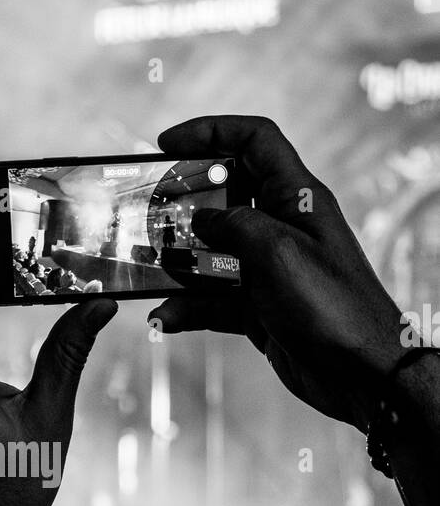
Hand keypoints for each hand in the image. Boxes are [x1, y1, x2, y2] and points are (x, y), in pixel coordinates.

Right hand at [153, 116, 405, 430]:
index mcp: (296, 198)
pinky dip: (187, 308)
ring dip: (178, 263)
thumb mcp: (277, 252)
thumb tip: (197, 220)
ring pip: (211, 253)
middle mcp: (281, 228)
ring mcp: (268, 269)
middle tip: (148, 210)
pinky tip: (164, 318)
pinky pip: (212, 300)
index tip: (166, 143)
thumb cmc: (332, 306)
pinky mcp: (258, 308)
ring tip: (146, 269)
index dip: (211, 132)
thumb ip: (233, 226)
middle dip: (183, 202)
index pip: (254, 141)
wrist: (360, 374)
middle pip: (224, 196)